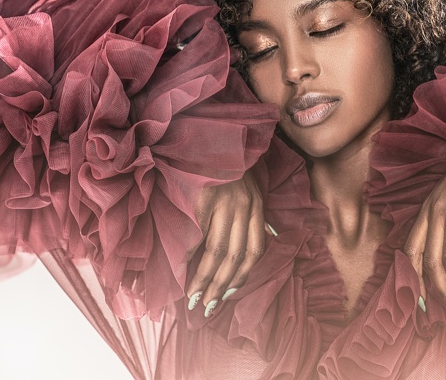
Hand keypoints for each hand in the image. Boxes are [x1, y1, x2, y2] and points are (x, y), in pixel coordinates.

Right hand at [186, 169, 271, 316]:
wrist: (209, 138)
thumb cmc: (227, 166)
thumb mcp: (250, 187)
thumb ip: (255, 214)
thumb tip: (265, 239)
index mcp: (257, 206)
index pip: (256, 250)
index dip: (243, 276)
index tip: (227, 295)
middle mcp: (245, 207)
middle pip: (236, 256)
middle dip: (221, 286)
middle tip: (206, 306)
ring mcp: (225, 204)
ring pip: (217, 251)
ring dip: (204, 278)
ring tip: (193, 296)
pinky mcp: (203, 201)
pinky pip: (196, 236)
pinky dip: (188, 257)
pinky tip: (180, 271)